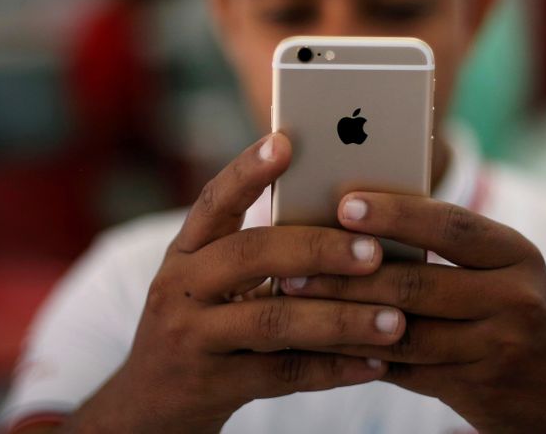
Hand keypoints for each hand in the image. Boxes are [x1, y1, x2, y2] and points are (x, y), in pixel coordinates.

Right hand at [63, 135, 405, 433]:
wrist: (150, 404)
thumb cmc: (204, 325)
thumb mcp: (215, 282)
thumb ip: (263, 254)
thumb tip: (353, 227)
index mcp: (188, 250)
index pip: (215, 200)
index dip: (248, 170)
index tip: (286, 142)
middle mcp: (181, 286)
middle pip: (251, 255)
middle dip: (318, 249)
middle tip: (375, 252)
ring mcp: (190, 337)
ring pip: (273, 321)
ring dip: (340, 320)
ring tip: (394, 320)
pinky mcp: (209, 385)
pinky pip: (282, 375)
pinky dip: (334, 369)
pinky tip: (377, 365)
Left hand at [280, 193, 545, 433]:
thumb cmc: (519, 318)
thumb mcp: (504, 274)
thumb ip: (449, 252)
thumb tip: (358, 226)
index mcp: (517, 252)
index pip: (450, 224)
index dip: (395, 213)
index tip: (343, 204)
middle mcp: (516, 296)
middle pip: (418, 281)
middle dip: (346, 274)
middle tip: (291, 265)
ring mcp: (500, 346)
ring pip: (404, 330)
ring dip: (341, 317)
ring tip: (294, 303)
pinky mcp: (480, 388)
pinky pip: (406, 370)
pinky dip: (361, 356)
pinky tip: (324, 344)